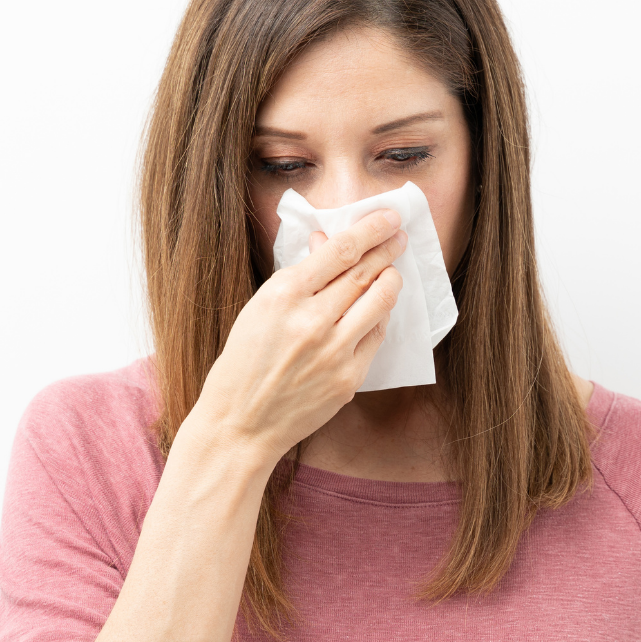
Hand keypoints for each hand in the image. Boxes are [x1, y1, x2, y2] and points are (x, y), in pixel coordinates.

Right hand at [183, 208, 405, 461]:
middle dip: (387, 249)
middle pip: (365, 273)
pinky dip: (378, 318)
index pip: (339, 251)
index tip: (387, 217)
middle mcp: (312, 321)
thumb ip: (298, 277)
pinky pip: (376, 337)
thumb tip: (326, 241)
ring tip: (390, 272)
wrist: (241, 424)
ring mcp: (334, 352)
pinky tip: (375, 311)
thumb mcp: (259, 309)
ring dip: (390, 281)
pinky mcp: (349, 378)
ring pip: (380, 302)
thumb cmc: (244, 363)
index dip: (369, 230)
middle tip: (399, 237)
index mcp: (282, 296)